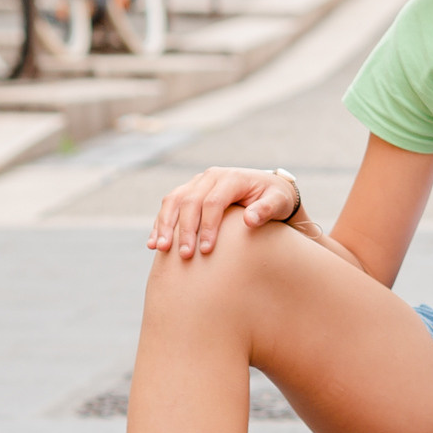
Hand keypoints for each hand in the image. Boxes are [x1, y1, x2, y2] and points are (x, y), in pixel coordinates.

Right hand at [148, 167, 302, 259]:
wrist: (268, 189)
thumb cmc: (276, 198)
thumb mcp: (279, 202)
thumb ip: (267, 209)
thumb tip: (250, 220)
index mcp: (231, 178)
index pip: (213, 202)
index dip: (208, 226)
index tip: (207, 251)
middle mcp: (211, 177)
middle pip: (190, 202)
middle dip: (185, 230)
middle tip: (185, 255)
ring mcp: (197, 183)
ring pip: (173, 201)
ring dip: (164, 225)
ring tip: (160, 249)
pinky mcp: (189, 192)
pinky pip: (169, 206)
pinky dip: (159, 224)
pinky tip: (153, 243)